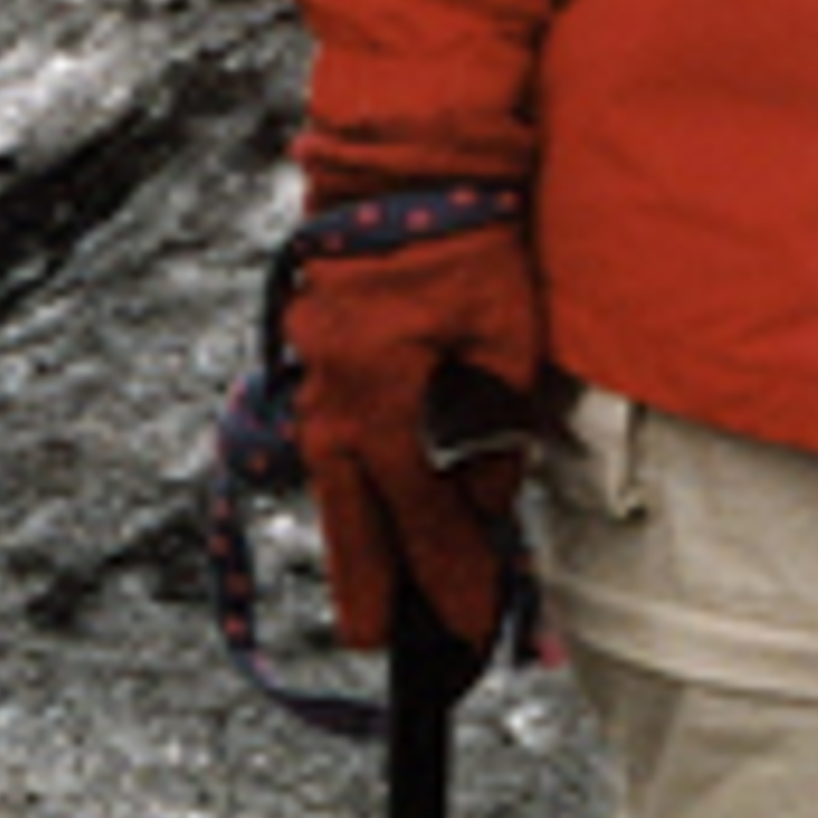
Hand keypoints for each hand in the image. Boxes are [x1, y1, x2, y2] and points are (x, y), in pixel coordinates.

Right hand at [284, 215, 541, 655]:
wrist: (396, 171)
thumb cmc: (461, 247)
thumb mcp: (504, 340)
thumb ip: (495, 429)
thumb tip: (485, 497)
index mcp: (378, 401)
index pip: (419, 513)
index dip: (448, 573)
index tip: (468, 625)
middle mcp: (333, 405)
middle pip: (350, 520)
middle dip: (368, 587)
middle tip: (377, 647)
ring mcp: (314, 387)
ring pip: (333, 487)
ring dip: (357, 541)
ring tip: (368, 601)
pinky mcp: (313, 369)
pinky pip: (331, 448)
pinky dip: (352, 488)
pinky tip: (370, 514)